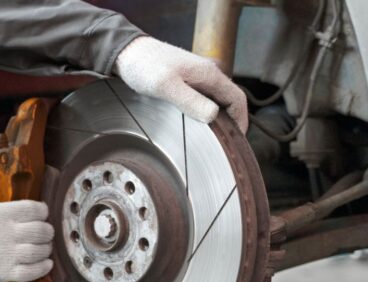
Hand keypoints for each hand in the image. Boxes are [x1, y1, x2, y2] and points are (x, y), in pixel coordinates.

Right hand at [0, 147, 53, 281]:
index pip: (36, 209)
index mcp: (1, 213)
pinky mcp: (3, 273)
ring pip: (40, 251)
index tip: (38, 212)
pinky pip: (31, 272)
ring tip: (42, 246)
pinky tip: (43, 263)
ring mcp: (6, 255)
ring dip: (45, 248)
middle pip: (43, 230)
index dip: (41, 210)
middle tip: (42, 230)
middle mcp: (8, 234)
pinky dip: (42, 268)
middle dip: (46, 229)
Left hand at [114, 36, 248, 132]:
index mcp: (209, 74)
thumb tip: (213, 116)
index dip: (241, 121)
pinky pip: (204, 98)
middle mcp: (207, 74)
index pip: (237, 99)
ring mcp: (197, 76)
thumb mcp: (166, 86)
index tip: (237, 141)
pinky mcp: (186, 80)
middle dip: (232, 122)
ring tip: (212, 138)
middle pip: (229, 101)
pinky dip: (205, 112)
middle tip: (225, 145)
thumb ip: (190, 101)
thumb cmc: (143, 66)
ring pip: (216, 100)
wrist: (126, 52)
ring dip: (218, 118)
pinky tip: (196, 124)